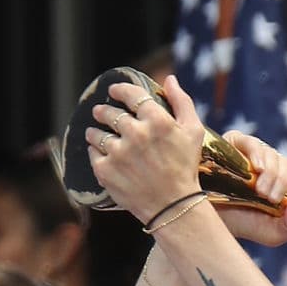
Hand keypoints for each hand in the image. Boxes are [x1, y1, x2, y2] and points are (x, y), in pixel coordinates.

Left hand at [87, 77, 286, 246]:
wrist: (174, 207)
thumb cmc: (186, 168)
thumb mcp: (194, 133)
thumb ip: (182, 102)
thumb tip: (169, 79)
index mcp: (157, 120)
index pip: (130, 94)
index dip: (119, 90)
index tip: (114, 92)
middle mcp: (135, 133)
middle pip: (109, 112)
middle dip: (104, 111)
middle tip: (102, 113)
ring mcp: (118, 152)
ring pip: (96, 133)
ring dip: (95, 131)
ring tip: (97, 135)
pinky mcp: (105, 170)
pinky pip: (92, 153)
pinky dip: (95, 152)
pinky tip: (102, 155)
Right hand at [217, 130, 286, 246]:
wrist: (200, 216)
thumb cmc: (236, 224)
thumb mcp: (271, 233)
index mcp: (280, 182)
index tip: (282, 199)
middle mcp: (268, 165)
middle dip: (283, 181)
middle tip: (269, 197)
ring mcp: (252, 152)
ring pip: (273, 154)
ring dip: (271, 173)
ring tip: (259, 191)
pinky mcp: (234, 142)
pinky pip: (253, 143)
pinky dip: (258, 155)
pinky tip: (255, 168)